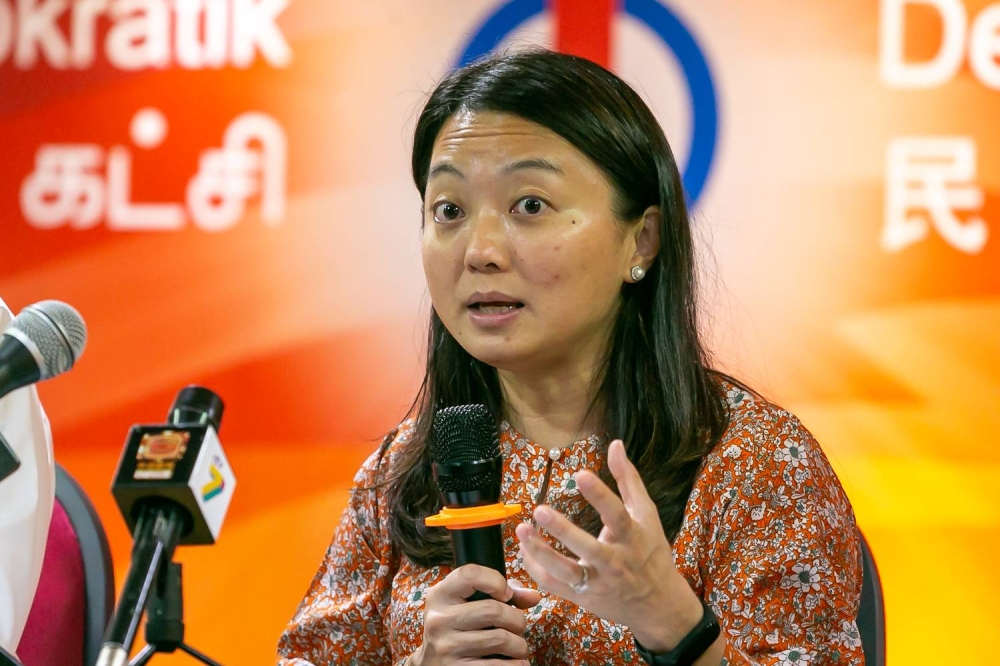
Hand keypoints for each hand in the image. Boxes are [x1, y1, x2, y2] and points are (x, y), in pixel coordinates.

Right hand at [410, 563, 541, 665]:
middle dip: (517, 620)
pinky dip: (515, 665)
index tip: (506, 594)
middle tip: (518, 627)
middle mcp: (439, 619)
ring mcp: (446, 646)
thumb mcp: (468, 604)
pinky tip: (515, 663)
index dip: (496, 580)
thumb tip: (534, 596)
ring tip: (516, 647)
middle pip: (494, 610)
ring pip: (500, 639)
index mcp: (440, 595)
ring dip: (519, 645)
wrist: (432, 664)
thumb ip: (501, 594)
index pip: (470, 574)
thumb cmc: (458, 627)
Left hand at [514, 439, 702, 651]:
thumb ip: (628, 479)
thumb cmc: (650, 551)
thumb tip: (615, 444)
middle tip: (540, 510)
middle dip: (563, 530)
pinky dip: (536, 569)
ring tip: (522, 531)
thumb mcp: (646, 514)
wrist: (658, 604)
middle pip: (588, 547)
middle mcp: (616, 562)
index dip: (599, 494)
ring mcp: (598, 582)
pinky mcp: (584, 596)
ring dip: (541, 552)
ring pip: (565, 571)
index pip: (616, 514)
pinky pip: (555, 585)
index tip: (579, 474)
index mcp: (632, 536)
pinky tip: (525, 549)